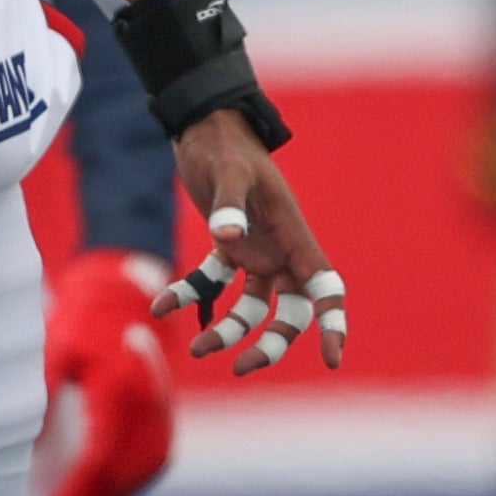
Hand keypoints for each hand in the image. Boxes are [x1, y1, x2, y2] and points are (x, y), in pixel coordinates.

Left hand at [36, 249, 179, 495]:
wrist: (121, 291)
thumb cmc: (80, 321)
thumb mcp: (52, 351)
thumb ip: (42, 397)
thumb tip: (30, 445)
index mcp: (118, 386)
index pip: (99, 457)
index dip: (76, 491)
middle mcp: (147, 398)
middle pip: (127, 467)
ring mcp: (162, 402)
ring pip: (151, 462)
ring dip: (122, 492)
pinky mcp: (165, 404)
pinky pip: (161, 451)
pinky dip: (141, 476)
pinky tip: (116, 494)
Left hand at [157, 124, 345, 373]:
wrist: (203, 128)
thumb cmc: (224, 146)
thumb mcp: (229, 173)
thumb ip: (229, 205)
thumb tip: (226, 239)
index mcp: (293, 235)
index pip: (324, 287)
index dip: (332, 323)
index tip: (332, 359)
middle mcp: (280, 250)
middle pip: (291, 310)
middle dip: (272, 343)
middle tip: (242, 368)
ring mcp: (255, 251)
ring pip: (254, 307)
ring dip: (229, 331)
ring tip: (198, 349)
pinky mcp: (227, 248)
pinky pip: (213, 284)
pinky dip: (190, 296)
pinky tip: (162, 306)